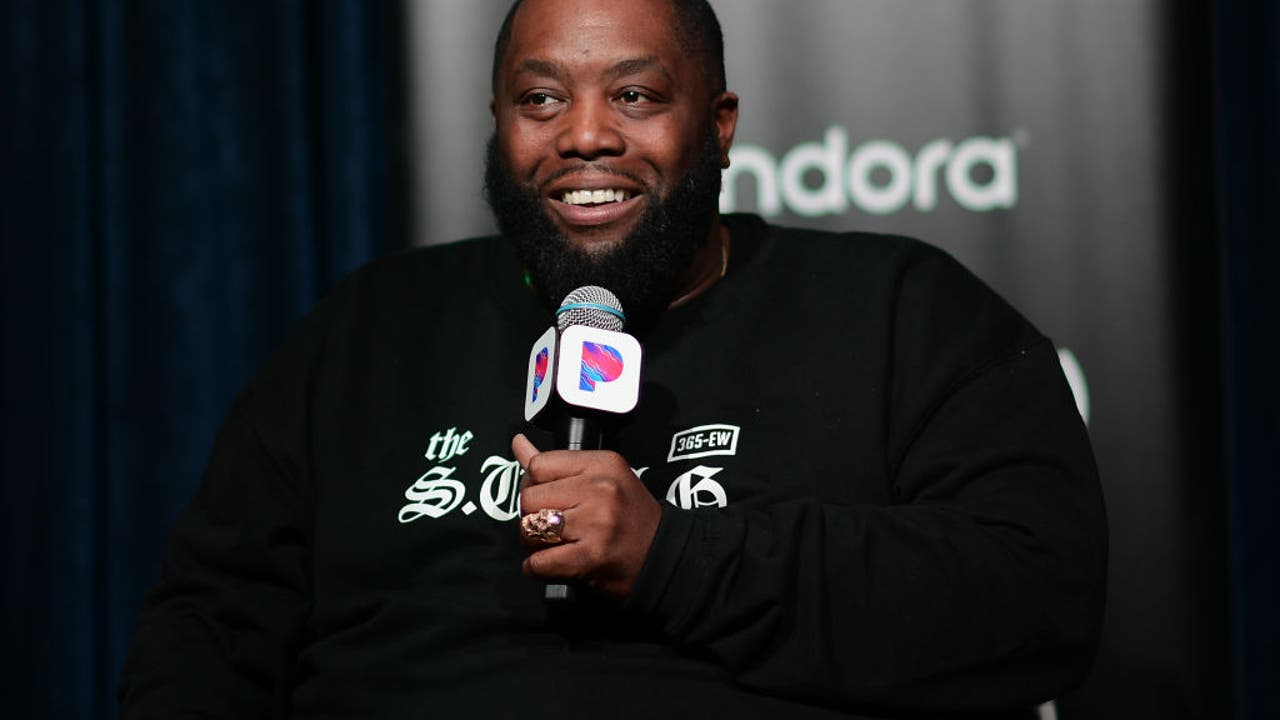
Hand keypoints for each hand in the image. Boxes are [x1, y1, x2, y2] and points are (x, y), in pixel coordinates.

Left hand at [513, 433, 661, 597]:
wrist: (663, 555)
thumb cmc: (630, 516)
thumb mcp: (602, 478)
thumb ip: (558, 465)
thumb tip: (518, 444)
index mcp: (602, 464)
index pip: (539, 465)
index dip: (534, 484)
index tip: (546, 498)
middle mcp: (599, 490)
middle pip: (530, 498)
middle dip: (532, 516)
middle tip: (549, 526)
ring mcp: (595, 523)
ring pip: (530, 528)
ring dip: (533, 542)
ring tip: (551, 545)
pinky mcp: (591, 556)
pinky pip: (539, 562)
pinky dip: (537, 568)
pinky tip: (551, 564)